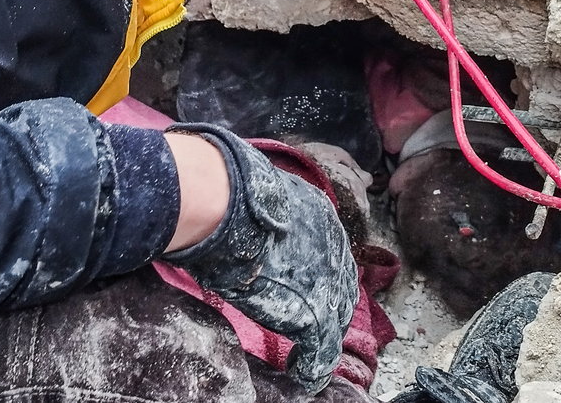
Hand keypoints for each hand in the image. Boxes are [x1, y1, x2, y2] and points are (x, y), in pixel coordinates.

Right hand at [160, 123, 357, 391]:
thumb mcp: (256, 191)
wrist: (221, 201)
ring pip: (334, 319)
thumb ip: (261, 207)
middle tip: (309, 322)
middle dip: (326, 304)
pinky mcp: (313, 313)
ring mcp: (326, 282)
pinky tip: (301, 372)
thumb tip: (237, 202)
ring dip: (321, 335)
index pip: (330, 254)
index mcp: (322, 217)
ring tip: (306, 352)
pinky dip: (311, 365)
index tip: (302, 284)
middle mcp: (333, 248)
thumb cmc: (226, 190)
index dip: (316, 273)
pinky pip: (320, 350)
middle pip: (339, 286)